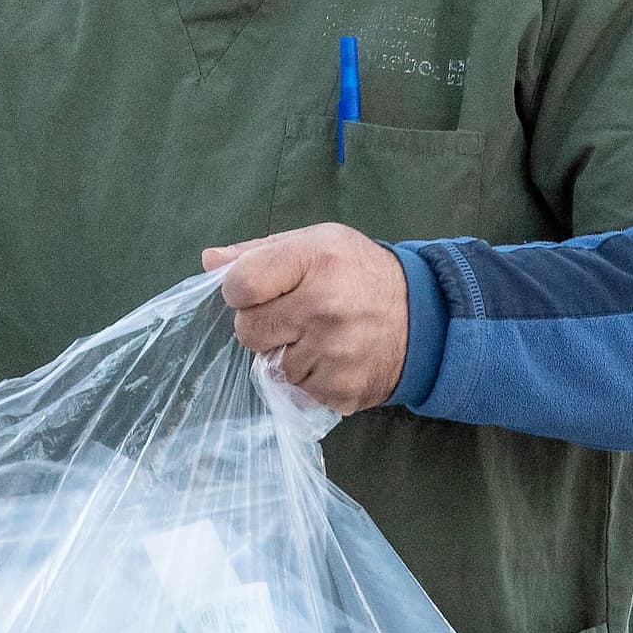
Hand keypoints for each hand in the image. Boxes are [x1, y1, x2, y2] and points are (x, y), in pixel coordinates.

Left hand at [204, 224, 407, 411]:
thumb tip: (208, 261)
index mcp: (315, 260)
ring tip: (320, 336)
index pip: (241, 284)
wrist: (424, 317)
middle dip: (263, 325)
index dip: (240, 290)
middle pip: (248, 331)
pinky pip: (298, 389)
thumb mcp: (317, 244)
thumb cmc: (359, 273)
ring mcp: (334, 352)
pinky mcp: (341, 388)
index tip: (258, 291)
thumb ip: (259, 252)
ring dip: (287, 353)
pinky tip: (334, 358)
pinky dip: (310, 377)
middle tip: (293, 316)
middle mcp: (324, 307)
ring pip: (271, 364)